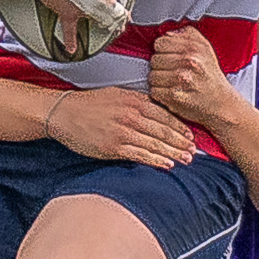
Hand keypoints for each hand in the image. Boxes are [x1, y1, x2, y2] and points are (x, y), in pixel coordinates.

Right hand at [38, 0, 139, 54]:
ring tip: (111, 30)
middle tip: (126, 16)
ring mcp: (85, 8)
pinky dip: (70, 41)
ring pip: (100, 20)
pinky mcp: (69, 14)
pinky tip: (71, 49)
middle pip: (116, 8)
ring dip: (107, 25)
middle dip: (122, 13)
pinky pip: (70, 31)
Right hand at [45, 88, 194, 169]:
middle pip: (165, 131)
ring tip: (186, 159)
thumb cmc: (90, 104)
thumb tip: (157, 110)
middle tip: (194, 151)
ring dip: (173, 153)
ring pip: (156, 144)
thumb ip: (138, 101)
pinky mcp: (114, 147)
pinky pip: (141, 155)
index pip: (165, 115)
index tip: (190, 135)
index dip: (180, 127)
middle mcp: (132, 115)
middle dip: (181, 142)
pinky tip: (167, 164)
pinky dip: (156, 160)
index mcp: (135, 100)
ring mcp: (124, 132)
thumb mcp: (117, 94)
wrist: (64, 113)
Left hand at [146, 27, 231, 128]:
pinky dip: (160, 94)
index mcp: (193, 47)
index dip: (163, 51)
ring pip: (152, 76)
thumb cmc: (209, 75)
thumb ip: (187, 35)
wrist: (221, 103)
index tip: (171, 58)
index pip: (160, 43)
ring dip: (159, 81)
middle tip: (172, 73)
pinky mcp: (175, 96)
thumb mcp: (205, 48)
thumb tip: (167, 34)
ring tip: (172, 83)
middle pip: (154, 60)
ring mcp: (181, 80)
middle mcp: (188, 62)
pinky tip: (171, 93)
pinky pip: (154, 91)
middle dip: (161, 67)